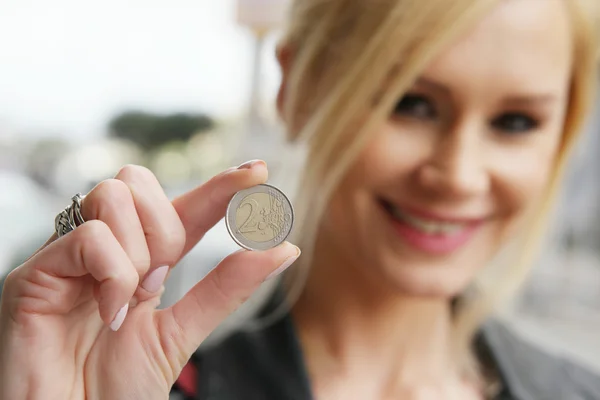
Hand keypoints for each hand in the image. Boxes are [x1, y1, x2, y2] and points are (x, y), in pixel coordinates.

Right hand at [0, 161, 299, 399]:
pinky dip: (114, 275)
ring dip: (139, 253)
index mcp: (139, 262)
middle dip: (166, 228)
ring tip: (129, 302)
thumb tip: (286, 248)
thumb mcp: (182, 332)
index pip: (181, 209)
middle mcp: (102, 250)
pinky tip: (110, 313)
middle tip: (159, 281)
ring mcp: (67, 258)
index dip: (219, 186)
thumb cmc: (117, 391)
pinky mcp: (35, 274)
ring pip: (114, 195)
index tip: (258, 171)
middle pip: (138, 183)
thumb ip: (227, 288)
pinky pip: (90, 236)